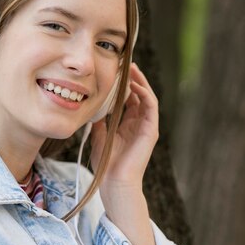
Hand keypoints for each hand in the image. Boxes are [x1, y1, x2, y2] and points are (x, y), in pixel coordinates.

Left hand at [90, 63, 158, 188]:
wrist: (114, 182)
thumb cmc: (106, 164)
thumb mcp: (98, 137)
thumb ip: (99, 122)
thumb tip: (93, 107)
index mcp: (128, 125)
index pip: (129, 99)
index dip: (123, 84)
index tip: (114, 71)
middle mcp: (139, 124)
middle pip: (139, 95)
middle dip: (133, 78)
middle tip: (125, 63)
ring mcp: (147, 126)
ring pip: (147, 97)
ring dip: (140, 81)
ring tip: (132, 68)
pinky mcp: (151, 130)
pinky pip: (151, 106)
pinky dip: (145, 93)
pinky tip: (135, 84)